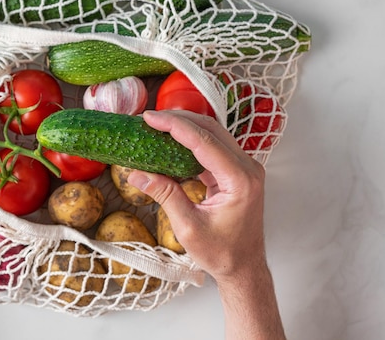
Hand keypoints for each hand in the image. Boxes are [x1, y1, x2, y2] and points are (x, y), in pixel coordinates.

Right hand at [127, 110, 266, 280]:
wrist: (244, 267)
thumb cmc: (222, 253)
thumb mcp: (188, 227)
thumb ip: (165, 195)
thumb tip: (136, 174)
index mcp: (240, 180)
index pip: (204, 141)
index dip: (175, 126)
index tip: (150, 118)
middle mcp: (248, 168)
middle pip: (211, 130)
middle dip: (179, 120)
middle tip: (149, 118)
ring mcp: (245, 168)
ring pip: (213, 135)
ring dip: (186, 127)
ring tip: (157, 126)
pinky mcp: (237, 172)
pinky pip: (214, 148)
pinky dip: (192, 141)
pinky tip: (172, 142)